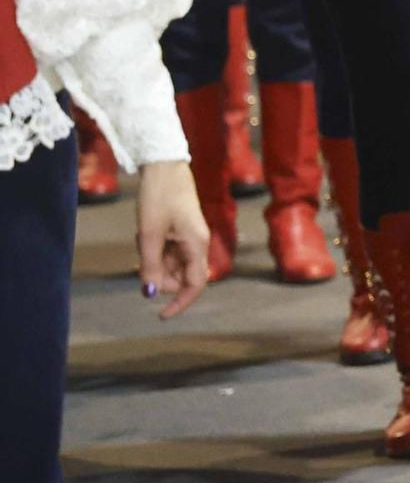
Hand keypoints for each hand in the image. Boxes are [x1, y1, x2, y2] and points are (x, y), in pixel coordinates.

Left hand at [135, 161, 209, 318]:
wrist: (164, 166)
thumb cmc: (158, 198)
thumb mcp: (148, 234)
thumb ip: (149, 266)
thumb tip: (149, 293)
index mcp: (197, 245)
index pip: (195, 285)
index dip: (179, 303)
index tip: (161, 316)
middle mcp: (198, 244)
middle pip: (182, 277)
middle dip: (160, 278)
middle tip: (139, 262)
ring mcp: (191, 237)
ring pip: (174, 265)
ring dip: (155, 263)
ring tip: (142, 239)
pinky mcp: (183, 231)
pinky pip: (170, 253)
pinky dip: (156, 252)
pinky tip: (145, 236)